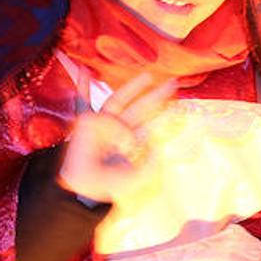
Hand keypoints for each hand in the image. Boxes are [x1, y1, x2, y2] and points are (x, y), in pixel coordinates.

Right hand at [56, 73, 175, 203]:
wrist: (84, 189)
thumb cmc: (109, 185)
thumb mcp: (138, 178)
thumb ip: (151, 165)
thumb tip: (158, 147)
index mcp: (131, 141)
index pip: (150, 124)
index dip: (164, 116)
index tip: (179, 107)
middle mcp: (119, 129)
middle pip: (140, 108)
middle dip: (156, 96)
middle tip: (172, 83)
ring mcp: (103, 124)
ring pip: (119, 101)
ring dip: (133, 88)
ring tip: (148, 76)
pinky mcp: (86, 123)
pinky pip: (82, 102)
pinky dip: (81, 87)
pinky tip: (83, 70)